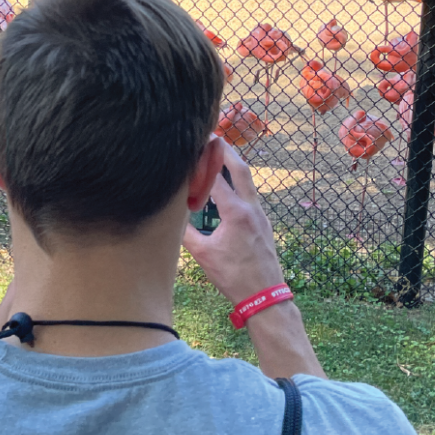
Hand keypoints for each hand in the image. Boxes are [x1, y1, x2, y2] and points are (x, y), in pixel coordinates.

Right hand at [182, 140, 287, 305]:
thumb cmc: (234, 277)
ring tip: (219, 157)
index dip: (203, 162)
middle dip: (226, 151)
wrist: (265, 296)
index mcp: (236, 213)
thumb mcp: (203, 254)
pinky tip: (228, 190)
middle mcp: (252, 209)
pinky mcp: (264, 225)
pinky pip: (251, 196)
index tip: (193, 148)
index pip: (217, 178)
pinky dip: (239, 185)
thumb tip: (169, 217)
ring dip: (234, 167)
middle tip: (213, 137)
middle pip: (241, 169)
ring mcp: (261, 216)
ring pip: (248, 182)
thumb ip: (185, 232)